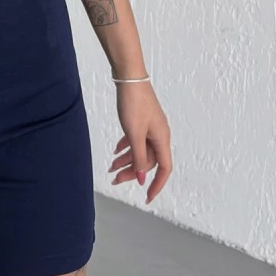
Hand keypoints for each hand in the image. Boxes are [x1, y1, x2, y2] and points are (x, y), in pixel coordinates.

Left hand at [108, 80, 171, 203]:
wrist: (129, 78)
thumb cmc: (133, 104)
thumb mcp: (134, 134)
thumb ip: (138, 157)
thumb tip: (143, 178)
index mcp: (162, 138)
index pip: (164, 168)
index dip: (157, 184)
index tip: (147, 197)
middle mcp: (160, 134)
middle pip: (150, 161)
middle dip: (133, 171)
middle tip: (115, 179)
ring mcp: (152, 127)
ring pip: (142, 150)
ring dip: (127, 160)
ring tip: (111, 167)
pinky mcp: (144, 120)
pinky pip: (137, 139)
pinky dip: (127, 147)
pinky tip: (116, 150)